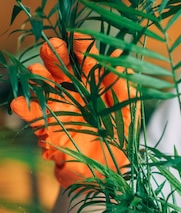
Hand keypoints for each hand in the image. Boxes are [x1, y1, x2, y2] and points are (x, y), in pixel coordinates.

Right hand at [10, 37, 134, 187]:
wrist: (106, 175)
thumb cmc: (120, 141)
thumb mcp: (127, 113)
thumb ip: (123, 87)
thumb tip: (120, 56)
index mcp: (95, 86)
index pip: (87, 61)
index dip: (82, 48)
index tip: (78, 37)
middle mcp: (74, 92)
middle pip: (60, 67)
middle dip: (55, 54)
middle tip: (53, 46)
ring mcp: (58, 107)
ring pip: (43, 85)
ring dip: (38, 76)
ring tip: (37, 71)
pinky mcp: (46, 126)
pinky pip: (32, 114)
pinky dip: (24, 107)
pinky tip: (20, 103)